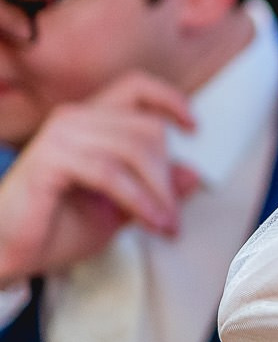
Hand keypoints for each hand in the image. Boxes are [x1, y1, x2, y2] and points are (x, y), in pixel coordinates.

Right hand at [0, 72, 197, 281]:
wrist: (11, 253)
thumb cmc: (58, 227)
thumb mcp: (120, 208)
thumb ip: (153, 189)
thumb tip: (193, 173)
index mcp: (89, 121)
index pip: (135, 88)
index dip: (170, 100)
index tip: (195, 129)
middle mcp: (74, 120)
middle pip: (146, 129)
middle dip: (167, 175)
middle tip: (173, 214)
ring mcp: (60, 136)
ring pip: (133, 150)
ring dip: (157, 193)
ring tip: (165, 225)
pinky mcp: (50, 159)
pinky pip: (110, 172)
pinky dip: (139, 199)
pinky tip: (151, 221)